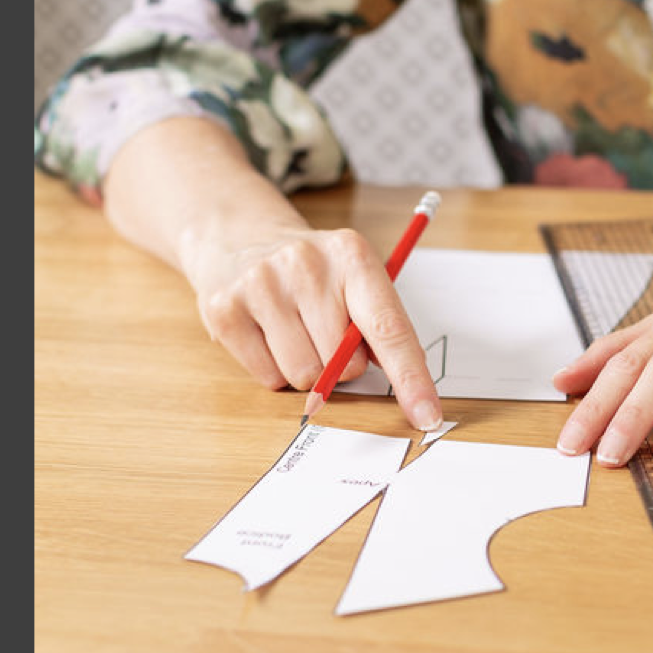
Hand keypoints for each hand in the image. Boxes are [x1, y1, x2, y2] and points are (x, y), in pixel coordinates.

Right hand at [183, 224, 444, 430]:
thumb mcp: (354, 278)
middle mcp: (305, 264)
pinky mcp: (224, 310)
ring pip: (304, 376)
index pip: (389, 328)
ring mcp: (260, 285)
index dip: (412, 378)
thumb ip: (378, 325)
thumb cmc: (313, 271)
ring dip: (306, 369)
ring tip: (293, 330)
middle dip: (339, 363)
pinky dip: (274, 369)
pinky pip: (268, 378)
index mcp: (352, 255)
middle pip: (342, 364)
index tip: (428, 417)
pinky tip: (267, 333)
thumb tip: (403, 383)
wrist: (238, 236)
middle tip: (322, 330)